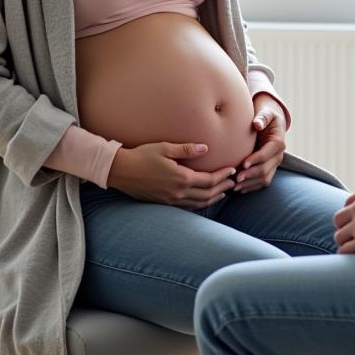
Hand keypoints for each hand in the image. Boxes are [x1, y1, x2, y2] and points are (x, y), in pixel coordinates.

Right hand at [107, 142, 235, 209]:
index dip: (223, 175)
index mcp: (181, 178)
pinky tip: (204, 199)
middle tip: (233, 181)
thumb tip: (206, 147)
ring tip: (224, 192)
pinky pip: (188, 207)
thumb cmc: (142, 156)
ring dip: (214, 198)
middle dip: (223, 187)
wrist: (121, 171)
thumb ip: (187, 149)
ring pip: (199, 203)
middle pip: (208, 194)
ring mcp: (171, 200)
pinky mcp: (164, 203)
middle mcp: (178, 192)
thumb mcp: (165, 148)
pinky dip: (200, 204)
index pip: (209, 180)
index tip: (232, 170)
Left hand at [232, 95, 286, 193]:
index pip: (267, 153)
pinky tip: (240, 189)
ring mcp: (274, 163)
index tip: (243, 164)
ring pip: (265, 178)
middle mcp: (278, 155)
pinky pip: (263, 181)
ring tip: (235, 186)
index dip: (255, 159)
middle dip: (251, 174)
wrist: (270, 122)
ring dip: (250, 183)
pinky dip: (252, 186)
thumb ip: (262, 117)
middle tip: (236, 178)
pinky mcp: (270, 169)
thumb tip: (257, 124)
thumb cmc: (266, 115)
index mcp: (278, 142)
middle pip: (266, 169)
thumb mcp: (266, 112)